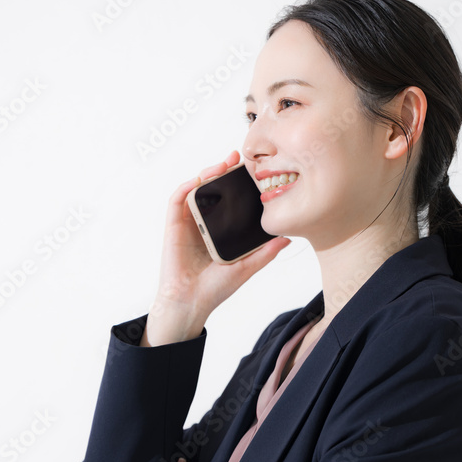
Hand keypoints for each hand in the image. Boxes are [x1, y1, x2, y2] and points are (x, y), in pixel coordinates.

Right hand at [149, 150, 291, 331]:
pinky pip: (176, 201)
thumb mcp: (247, 268)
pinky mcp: (173, 227)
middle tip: (237, 159)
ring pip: (195, 190)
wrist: (191, 303)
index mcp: (220, 230)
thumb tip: (288, 238)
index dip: (237, 183)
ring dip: (206, 174)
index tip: (252, 171)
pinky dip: (185, 188)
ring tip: (222, 165)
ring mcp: (188, 223)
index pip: (229, 200)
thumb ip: (265, 253)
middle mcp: (204, 223)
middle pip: (212, 189)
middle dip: (223, 170)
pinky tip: (197, 181)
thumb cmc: (215, 289)